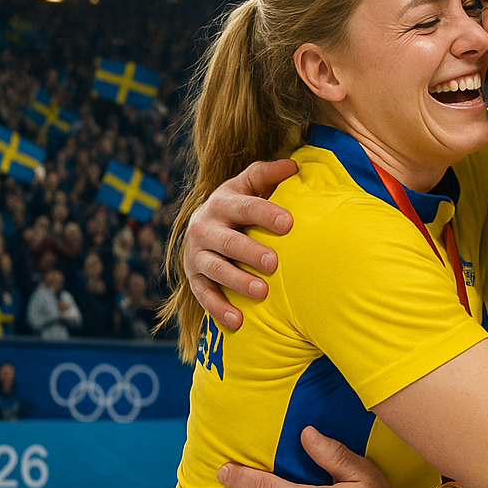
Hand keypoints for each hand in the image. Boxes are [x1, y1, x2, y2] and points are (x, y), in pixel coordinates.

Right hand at [182, 159, 297, 330]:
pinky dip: (219, 309)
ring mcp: (197, 254)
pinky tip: (237, 321)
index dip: (266, 213)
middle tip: (273, 263)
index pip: (246, 206)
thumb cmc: (239, 206)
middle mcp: (205, 226)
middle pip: (228, 240)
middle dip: (250, 251)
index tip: (289, 223)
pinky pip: (204, 295)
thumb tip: (294, 165)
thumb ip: (267, 174)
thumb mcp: (248, 186)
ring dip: (237, 281)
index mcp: (223, 201)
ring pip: (216, 269)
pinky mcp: (194, 278)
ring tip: (262, 292)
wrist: (203, 228)